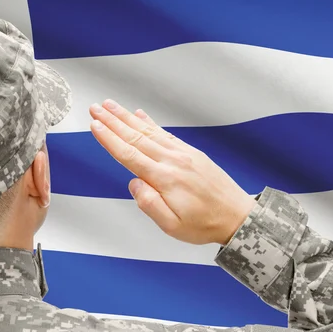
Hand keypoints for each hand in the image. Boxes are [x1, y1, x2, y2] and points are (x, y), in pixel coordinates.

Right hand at [89, 100, 255, 245]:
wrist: (237, 216)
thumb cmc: (204, 224)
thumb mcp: (172, 226)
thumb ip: (149, 204)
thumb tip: (133, 183)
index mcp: (165, 179)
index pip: (130, 155)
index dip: (110, 139)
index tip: (95, 126)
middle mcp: (173, 161)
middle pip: (136, 137)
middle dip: (113, 121)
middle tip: (95, 108)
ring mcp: (183, 154)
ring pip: (149, 132)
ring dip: (127, 117)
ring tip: (111, 106)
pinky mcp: (191, 153)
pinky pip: (166, 133)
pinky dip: (151, 123)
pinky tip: (140, 115)